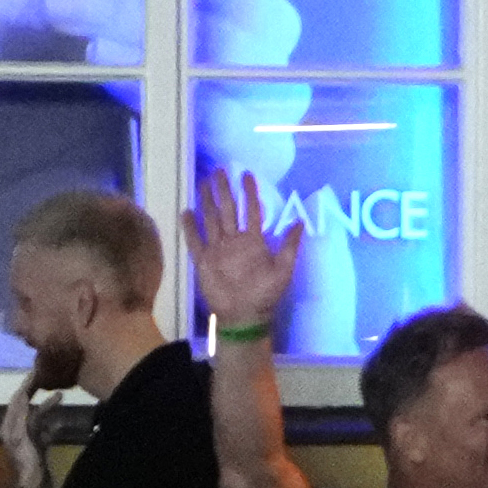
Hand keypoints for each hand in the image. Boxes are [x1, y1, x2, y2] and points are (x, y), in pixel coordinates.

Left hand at [0, 370, 55, 487]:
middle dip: (37, 392)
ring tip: (62, 395)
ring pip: (37, 417)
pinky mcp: (37, 449)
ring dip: (48, 406)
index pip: (16, 399)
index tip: (38, 372)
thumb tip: (22, 394)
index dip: (26, 385)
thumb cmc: (27, 463)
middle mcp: (15, 430)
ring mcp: (26, 440)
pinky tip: (63, 422)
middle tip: (49, 378)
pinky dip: (53, 425)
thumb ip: (23, 415)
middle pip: (26, 405)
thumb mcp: (23, 436)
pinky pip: (45, 431)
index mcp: (9, 426)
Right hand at [189, 169, 299, 331]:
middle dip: (224, 190)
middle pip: (227, 210)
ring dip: (207, 202)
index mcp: (253, 241)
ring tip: (203, 183)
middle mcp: (234, 241)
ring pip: (211, 220)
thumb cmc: (266, 294)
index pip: (250, 210)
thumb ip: (290, 245)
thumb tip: (300, 221)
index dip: (249, 192)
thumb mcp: (284, 269)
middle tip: (219, 170)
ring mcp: (218, 250)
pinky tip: (186, 211)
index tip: (246, 174)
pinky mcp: (204, 261)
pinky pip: (195, 241)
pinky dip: (190, 227)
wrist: (245, 316)